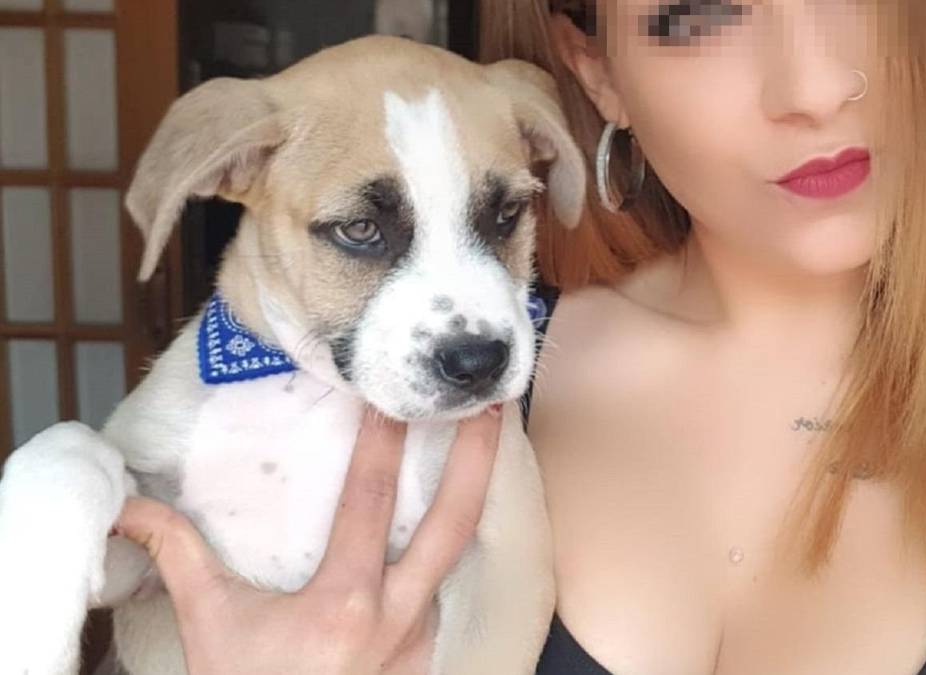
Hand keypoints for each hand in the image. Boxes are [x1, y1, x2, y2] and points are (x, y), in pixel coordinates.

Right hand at [114, 404, 503, 674]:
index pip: (371, 501)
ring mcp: (421, 643)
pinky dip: (446, 559)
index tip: (396, 395)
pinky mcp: (428, 662)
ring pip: (458, 562)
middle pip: (454, 523)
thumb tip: (131, 506)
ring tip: (484, 453)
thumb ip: (180, 555)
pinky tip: (447, 526)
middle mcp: (397, 619)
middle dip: (478, 458)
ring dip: (472, 506)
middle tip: (489, 405)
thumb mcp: (209, 624)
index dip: (384, 441)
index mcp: (343, 604)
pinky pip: (443, 598)